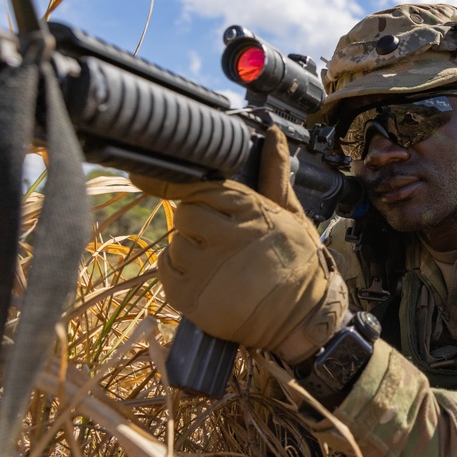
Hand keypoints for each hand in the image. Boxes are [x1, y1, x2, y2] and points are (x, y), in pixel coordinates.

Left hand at [132, 125, 347, 363]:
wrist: (304, 320)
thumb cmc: (299, 264)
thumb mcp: (292, 215)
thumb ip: (274, 175)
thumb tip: (274, 137)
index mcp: (253, 213)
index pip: (204, 187)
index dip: (188, 186)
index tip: (152, 175)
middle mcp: (230, 239)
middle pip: (185, 213)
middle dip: (196, 222)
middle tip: (217, 236)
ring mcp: (209, 270)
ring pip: (175, 241)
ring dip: (188, 248)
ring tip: (216, 262)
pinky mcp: (192, 299)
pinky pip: (166, 269)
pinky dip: (177, 271)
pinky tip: (203, 277)